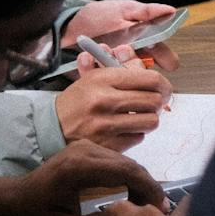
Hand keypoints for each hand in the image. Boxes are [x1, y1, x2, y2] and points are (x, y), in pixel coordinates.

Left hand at [0, 140, 168, 215]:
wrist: (8, 204)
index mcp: (77, 168)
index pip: (127, 171)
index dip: (149, 189)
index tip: (162, 209)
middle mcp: (83, 150)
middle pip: (130, 164)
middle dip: (149, 188)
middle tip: (160, 212)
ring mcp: (85, 147)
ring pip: (126, 162)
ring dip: (141, 183)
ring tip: (149, 207)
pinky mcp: (86, 150)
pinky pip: (117, 162)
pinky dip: (130, 178)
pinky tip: (134, 197)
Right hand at [55, 59, 171, 150]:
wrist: (51, 127)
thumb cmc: (78, 101)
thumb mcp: (95, 78)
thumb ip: (124, 71)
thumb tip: (150, 71)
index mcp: (103, 79)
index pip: (150, 80)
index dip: (163, 85)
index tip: (163, 90)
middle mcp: (104, 101)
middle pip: (154, 101)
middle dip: (158, 103)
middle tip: (152, 105)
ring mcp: (105, 125)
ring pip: (150, 121)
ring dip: (148, 119)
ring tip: (139, 117)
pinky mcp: (107, 145)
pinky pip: (138, 138)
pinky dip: (136, 133)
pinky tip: (124, 129)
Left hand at [63, 0, 181, 69]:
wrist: (67, 26)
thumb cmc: (98, 16)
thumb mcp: (124, 10)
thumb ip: (147, 13)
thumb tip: (170, 11)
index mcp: (145, 44)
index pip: (164, 57)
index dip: (165, 59)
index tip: (162, 59)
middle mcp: (133, 60)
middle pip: (146, 72)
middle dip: (135, 64)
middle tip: (122, 50)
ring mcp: (116, 72)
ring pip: (124, 78)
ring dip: (113, 65)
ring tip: (101, 48)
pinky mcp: (99, 80)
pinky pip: (101, 80)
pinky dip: (93, 69)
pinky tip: (86, 56)